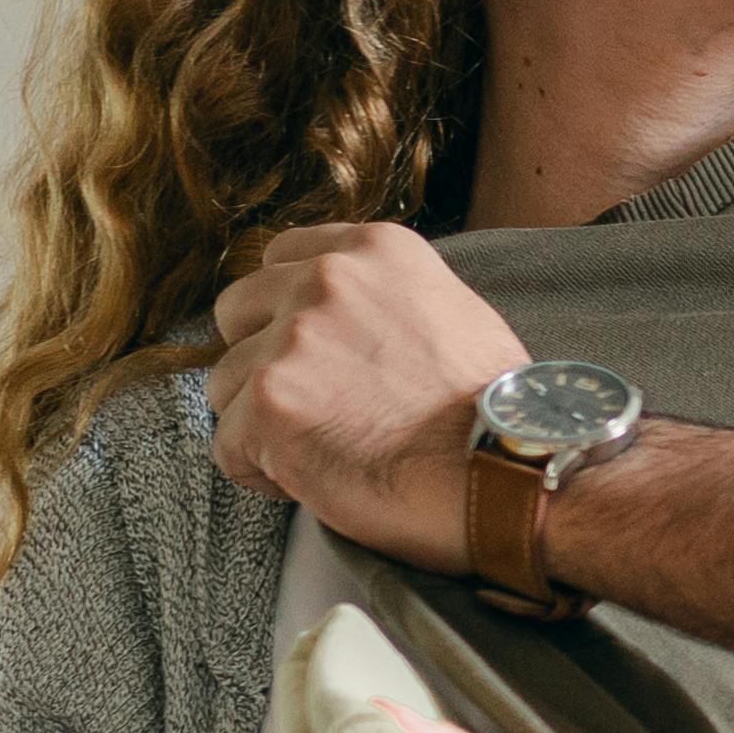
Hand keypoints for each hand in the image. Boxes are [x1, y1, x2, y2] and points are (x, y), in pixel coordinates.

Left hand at [207, 225, 530, 573]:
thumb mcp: (454, 313)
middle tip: (311, 407)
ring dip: (262, 423)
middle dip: (260, 359)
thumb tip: (354, 324)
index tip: (315, 354)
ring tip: (324, 453)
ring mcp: (292, 341)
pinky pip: (229, 447)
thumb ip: (388, 300)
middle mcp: (326, 281)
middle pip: (237, 311)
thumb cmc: (495, 412)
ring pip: (225, 384)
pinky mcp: (269, 405)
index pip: (283, 255)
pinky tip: (316, 481)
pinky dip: (264, 474)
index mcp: (374, 251)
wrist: (508, 471)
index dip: (288, 311)